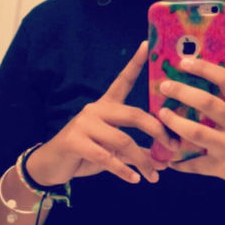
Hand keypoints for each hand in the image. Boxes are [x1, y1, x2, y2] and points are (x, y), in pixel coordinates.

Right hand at [26, 41, 178, 185]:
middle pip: (134, 115)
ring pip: (123, 141)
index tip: (148, 44)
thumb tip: (164, 163)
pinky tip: (134, 180)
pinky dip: (123, 171)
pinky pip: (106, 157)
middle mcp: (95, 110)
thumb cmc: (85, 154)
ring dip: (143, 161)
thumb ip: (137, 152)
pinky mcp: (75, 142)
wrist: (51, 165)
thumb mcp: (113, 151)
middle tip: (173, 147)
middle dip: (158, 131)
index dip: (136, 63)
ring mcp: (83, 125)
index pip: (123, 80)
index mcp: (106, 106)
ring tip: (154, 177)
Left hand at [155, 56, 224, 210]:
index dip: (204, 68)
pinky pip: (195, 164)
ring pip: (196, 132)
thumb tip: (200, 87)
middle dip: (181, 92)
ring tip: (162, 115)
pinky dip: (179, 162)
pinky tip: (169, 158)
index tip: (184, 62)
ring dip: (175, 123)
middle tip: (164, 87)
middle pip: (207, 103)